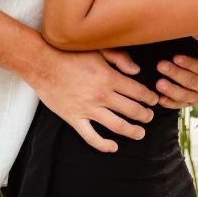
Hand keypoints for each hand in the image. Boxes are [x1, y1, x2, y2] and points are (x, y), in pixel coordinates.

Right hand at [28, 45, 158, 152]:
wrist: (42, 64)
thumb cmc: (71, 54)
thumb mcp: (98, 49)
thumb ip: (120, 59)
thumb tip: (137, 71)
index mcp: (109, 77)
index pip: (138, 91)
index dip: (149, 97)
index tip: (154, 100)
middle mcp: (102, 96)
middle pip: (131, 110)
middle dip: (144, 115)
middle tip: (149, 117)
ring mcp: (88, 109)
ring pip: (117, 126)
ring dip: (132, 131)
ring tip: (140, 133)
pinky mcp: (74, 119)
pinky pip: (91, 137)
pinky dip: (103, 145)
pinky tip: (113, 147)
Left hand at [155, 45, 197, 108]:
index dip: (189, 63)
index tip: (176, 57)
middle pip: (190, 81)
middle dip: (175, 73)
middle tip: (161, 65)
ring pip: (184, 95)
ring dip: (170, 90)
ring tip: (158, 84)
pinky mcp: (192, 102)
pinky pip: (181, 105)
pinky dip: (170, 103)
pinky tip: (160, 99)